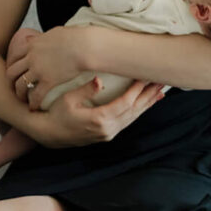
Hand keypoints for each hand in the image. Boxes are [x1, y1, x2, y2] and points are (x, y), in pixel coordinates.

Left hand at [7, 22, 83, 109]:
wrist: (84, 46)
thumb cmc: (74, 38)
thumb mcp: (53, 33)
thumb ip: (40, 38)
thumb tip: (34, 38)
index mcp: (32, 45)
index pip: (15, 55)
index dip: (12, 64)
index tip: (15, 71)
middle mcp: (31, 57)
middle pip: (12, 71)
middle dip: (11, 80)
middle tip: (14, 86)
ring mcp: (38, 70)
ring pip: (20, 84)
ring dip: (19, 93)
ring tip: (22, 98)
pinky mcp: (48, 81)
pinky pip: (35, 95)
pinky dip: (33, 102)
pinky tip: (33, 107)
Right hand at [27, 78, 166, 147]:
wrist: (49, 134)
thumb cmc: (56, 114)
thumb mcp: (67, 99)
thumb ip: (85, 89)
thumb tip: (99, 79)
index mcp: (100, 119)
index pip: (125, 102)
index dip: (138, 89)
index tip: (146, 76)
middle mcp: (108, 129)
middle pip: (134, 110)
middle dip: (148, 95)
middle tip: (162, 81)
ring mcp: (108, 133)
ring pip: (133, 117)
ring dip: (147, 104)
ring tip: (160, 92)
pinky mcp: (107, 134)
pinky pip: (127, 121)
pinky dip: (138, 111)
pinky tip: (145, 104)